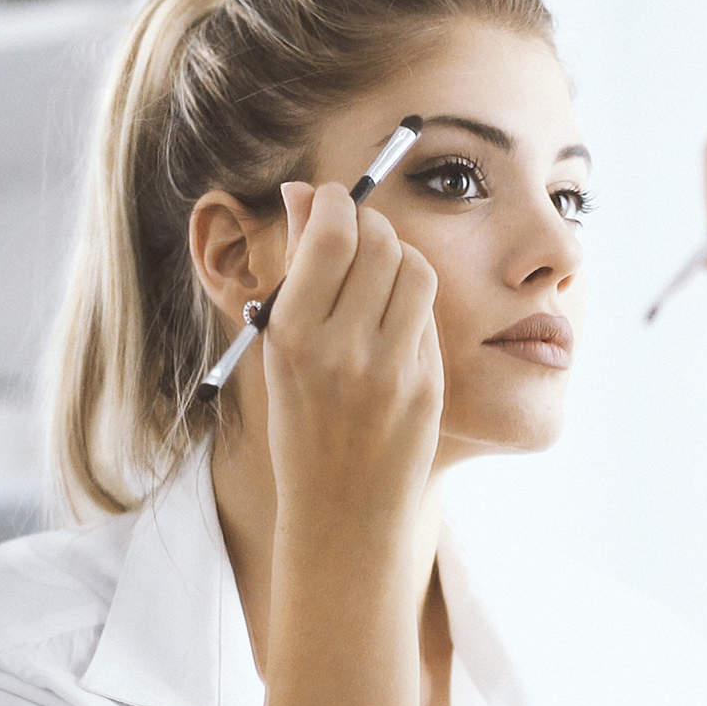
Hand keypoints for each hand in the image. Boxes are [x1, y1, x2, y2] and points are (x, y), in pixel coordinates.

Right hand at [261, 181, 442, 519]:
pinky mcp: (428, 382)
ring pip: (414, 267)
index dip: (332, 202)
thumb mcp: (278, 351)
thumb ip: (295, 272)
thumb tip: (303, 195)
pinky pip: (428, 312)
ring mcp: (392, 367)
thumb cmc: (302, 425)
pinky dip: (412, 298)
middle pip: (377, 241)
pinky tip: (392, 316)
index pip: (329, 235)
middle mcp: (344, 348)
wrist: (342, 510)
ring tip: (377, 271)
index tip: (326, 199)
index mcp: (293, 337)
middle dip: (367, 221)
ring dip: (398, 253)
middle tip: (355, 229)